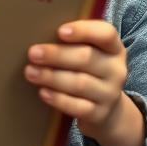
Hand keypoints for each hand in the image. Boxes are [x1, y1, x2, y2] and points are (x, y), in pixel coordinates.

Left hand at [25, 21, 143, 145]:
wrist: (105, 109)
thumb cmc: (87, 71)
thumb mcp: (88, 53)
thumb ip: (71, 42)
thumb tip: (37, 32)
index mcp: (113, 48)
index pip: (106, 34)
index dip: (83, 31)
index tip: (60, 31)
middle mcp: (116, 70)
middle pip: (87, 58)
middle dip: (57, 55)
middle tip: (33, 53)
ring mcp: (110, 94)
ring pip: (80, 83)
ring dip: (52, 77)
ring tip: (30, 72)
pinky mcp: (100, 114)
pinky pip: (78, 107)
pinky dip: (59, 99)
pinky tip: (43, 92)